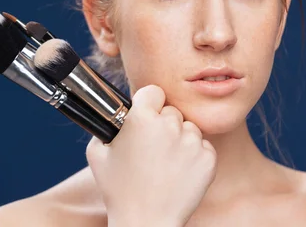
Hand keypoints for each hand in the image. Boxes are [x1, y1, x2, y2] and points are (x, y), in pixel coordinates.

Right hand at [86, 84, 216, 225]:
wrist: (145, 222)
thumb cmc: (118, 190)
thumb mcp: (97, 153)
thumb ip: (106, 126)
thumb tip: (115, 114)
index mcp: (141, 118)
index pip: (154, 92)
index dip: (148, 103)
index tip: (147, 115)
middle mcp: (169, 125)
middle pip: (172, 111)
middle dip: (164, 125)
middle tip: (153, 148)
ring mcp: (191, 142)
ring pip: (189, 128)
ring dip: (181, 140)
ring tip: (166, 163)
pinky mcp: (208, 158)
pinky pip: (204, 147)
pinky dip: (195, 157)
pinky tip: (180, 172)